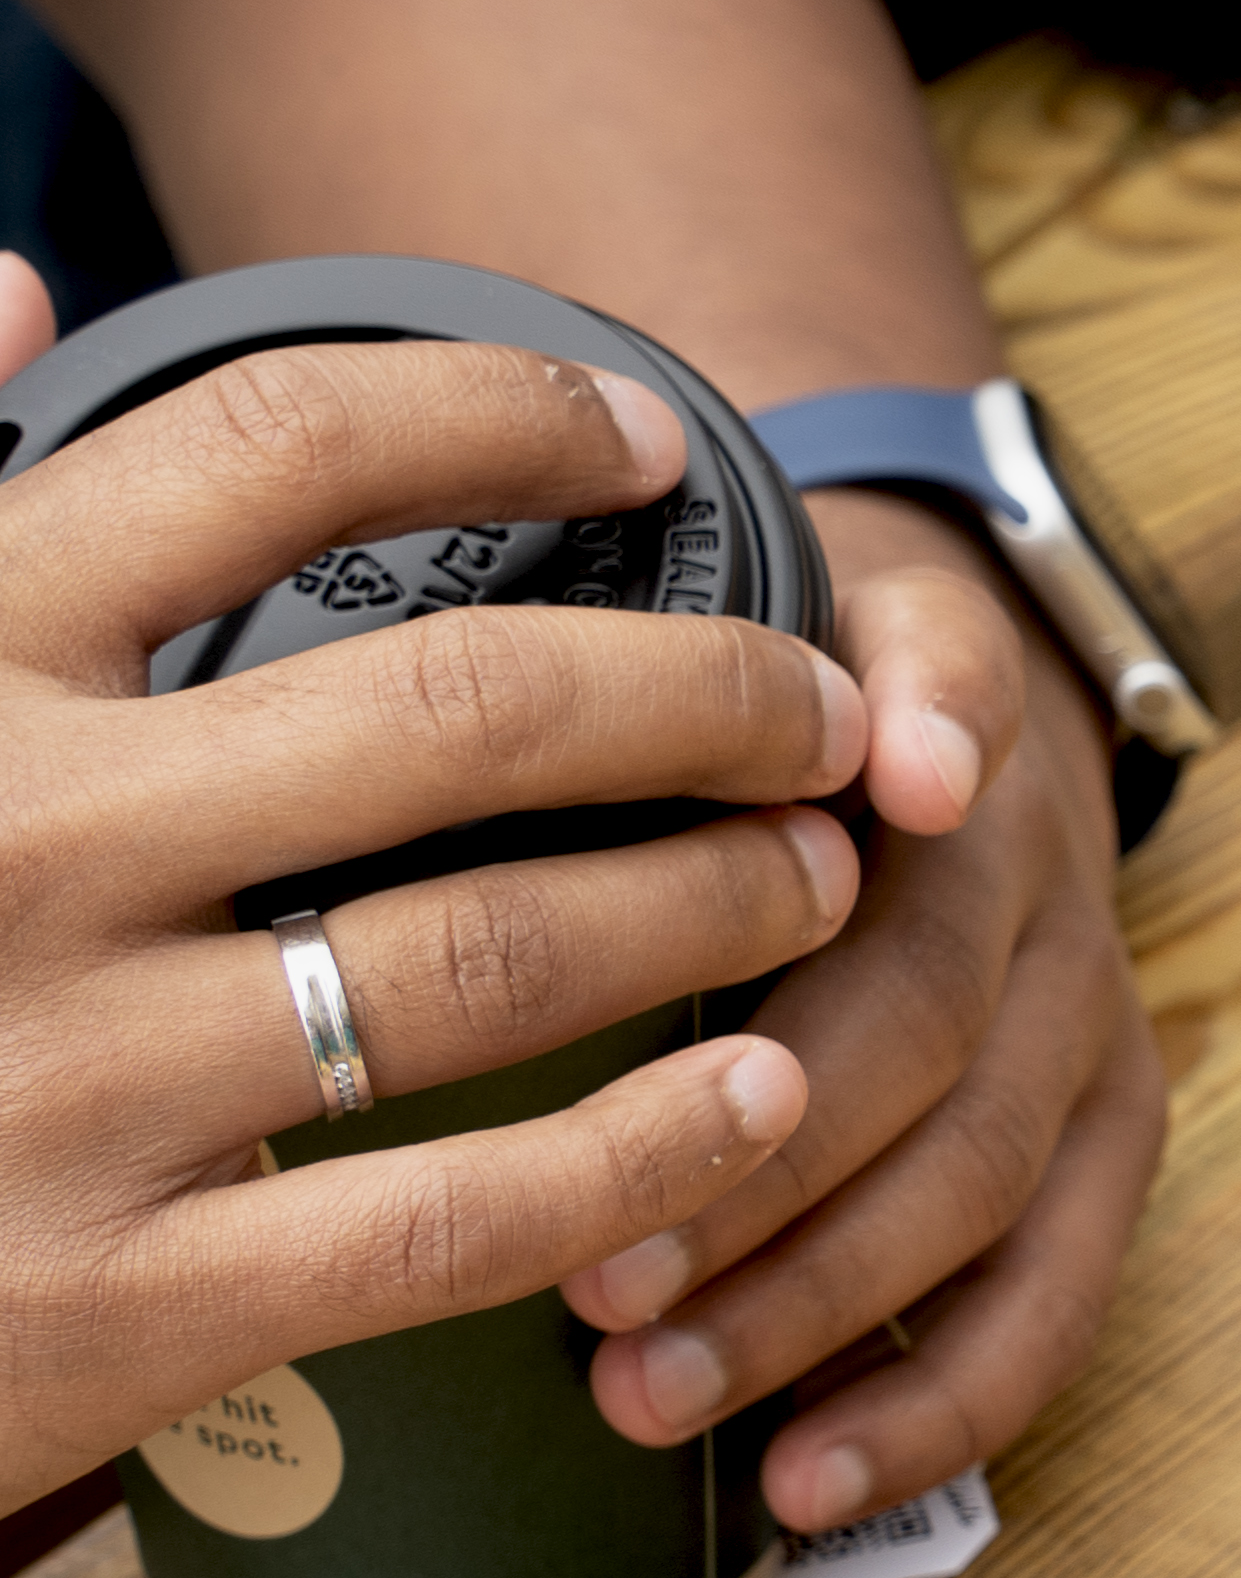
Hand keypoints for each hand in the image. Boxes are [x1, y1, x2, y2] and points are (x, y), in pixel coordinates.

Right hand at [0, 302, 856, 1512]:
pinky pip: (452, 1216)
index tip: (645, 432)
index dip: (499, 413)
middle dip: (700, 694)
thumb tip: (13, 275)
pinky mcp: (115, 1302)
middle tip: (822, 708)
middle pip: (464, 707)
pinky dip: (638, 1154)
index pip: (268, 448)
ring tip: (820, 879)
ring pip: (492, 955)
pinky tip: (749, 1105)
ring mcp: (63, 1079)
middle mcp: (10, 840)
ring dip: (707, 906)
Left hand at [564, 488, 1164, 1536]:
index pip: (957, 698)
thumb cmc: (759, 710)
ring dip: (821, 1300)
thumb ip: (708, 661)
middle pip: (936, 1006)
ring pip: (990, 1172)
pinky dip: (937, 1397)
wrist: (942, 721)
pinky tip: (810, 1479)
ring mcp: (1091, 1010)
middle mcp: (1041, 868)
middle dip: (768, 1156)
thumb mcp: (727, 620)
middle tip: (592, 1276)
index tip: (897, 785)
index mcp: (941, 716)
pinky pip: (1059, 1287)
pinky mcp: (1115, 1128)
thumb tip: (829, 743)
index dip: (941, 734)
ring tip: (648, 1396)